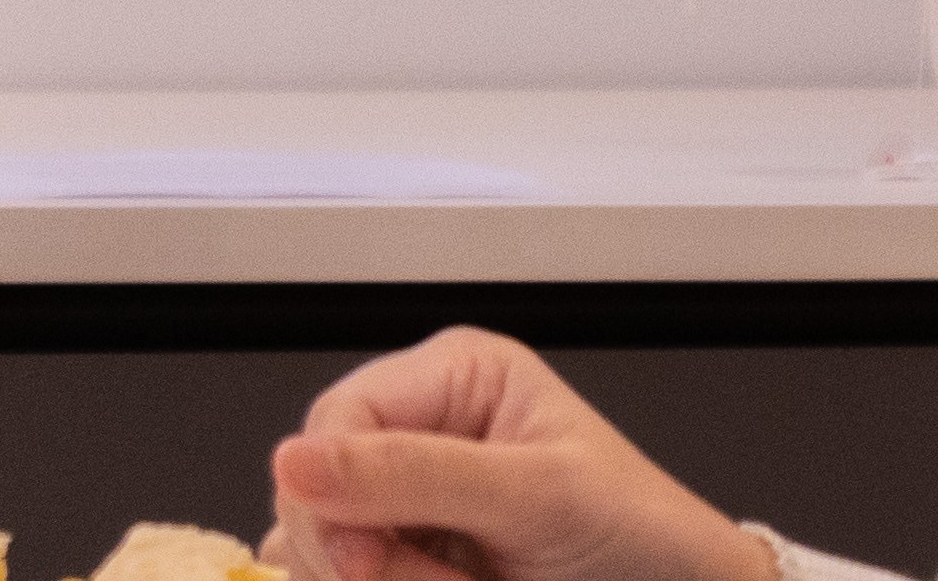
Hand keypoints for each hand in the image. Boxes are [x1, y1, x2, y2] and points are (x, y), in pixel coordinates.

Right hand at [267, 330, 761, 580]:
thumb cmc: (644, 540)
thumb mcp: (536, 498)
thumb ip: (414, 476)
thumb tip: (293, 461)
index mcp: (454, 377)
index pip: (336, 420)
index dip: (330, 490)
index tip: (362, 560)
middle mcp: (425, 430)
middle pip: (317, 483)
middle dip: (356, 548)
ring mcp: (417, 501)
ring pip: (328, 539)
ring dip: (376, 579)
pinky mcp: (417, 559)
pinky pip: (352, 572)